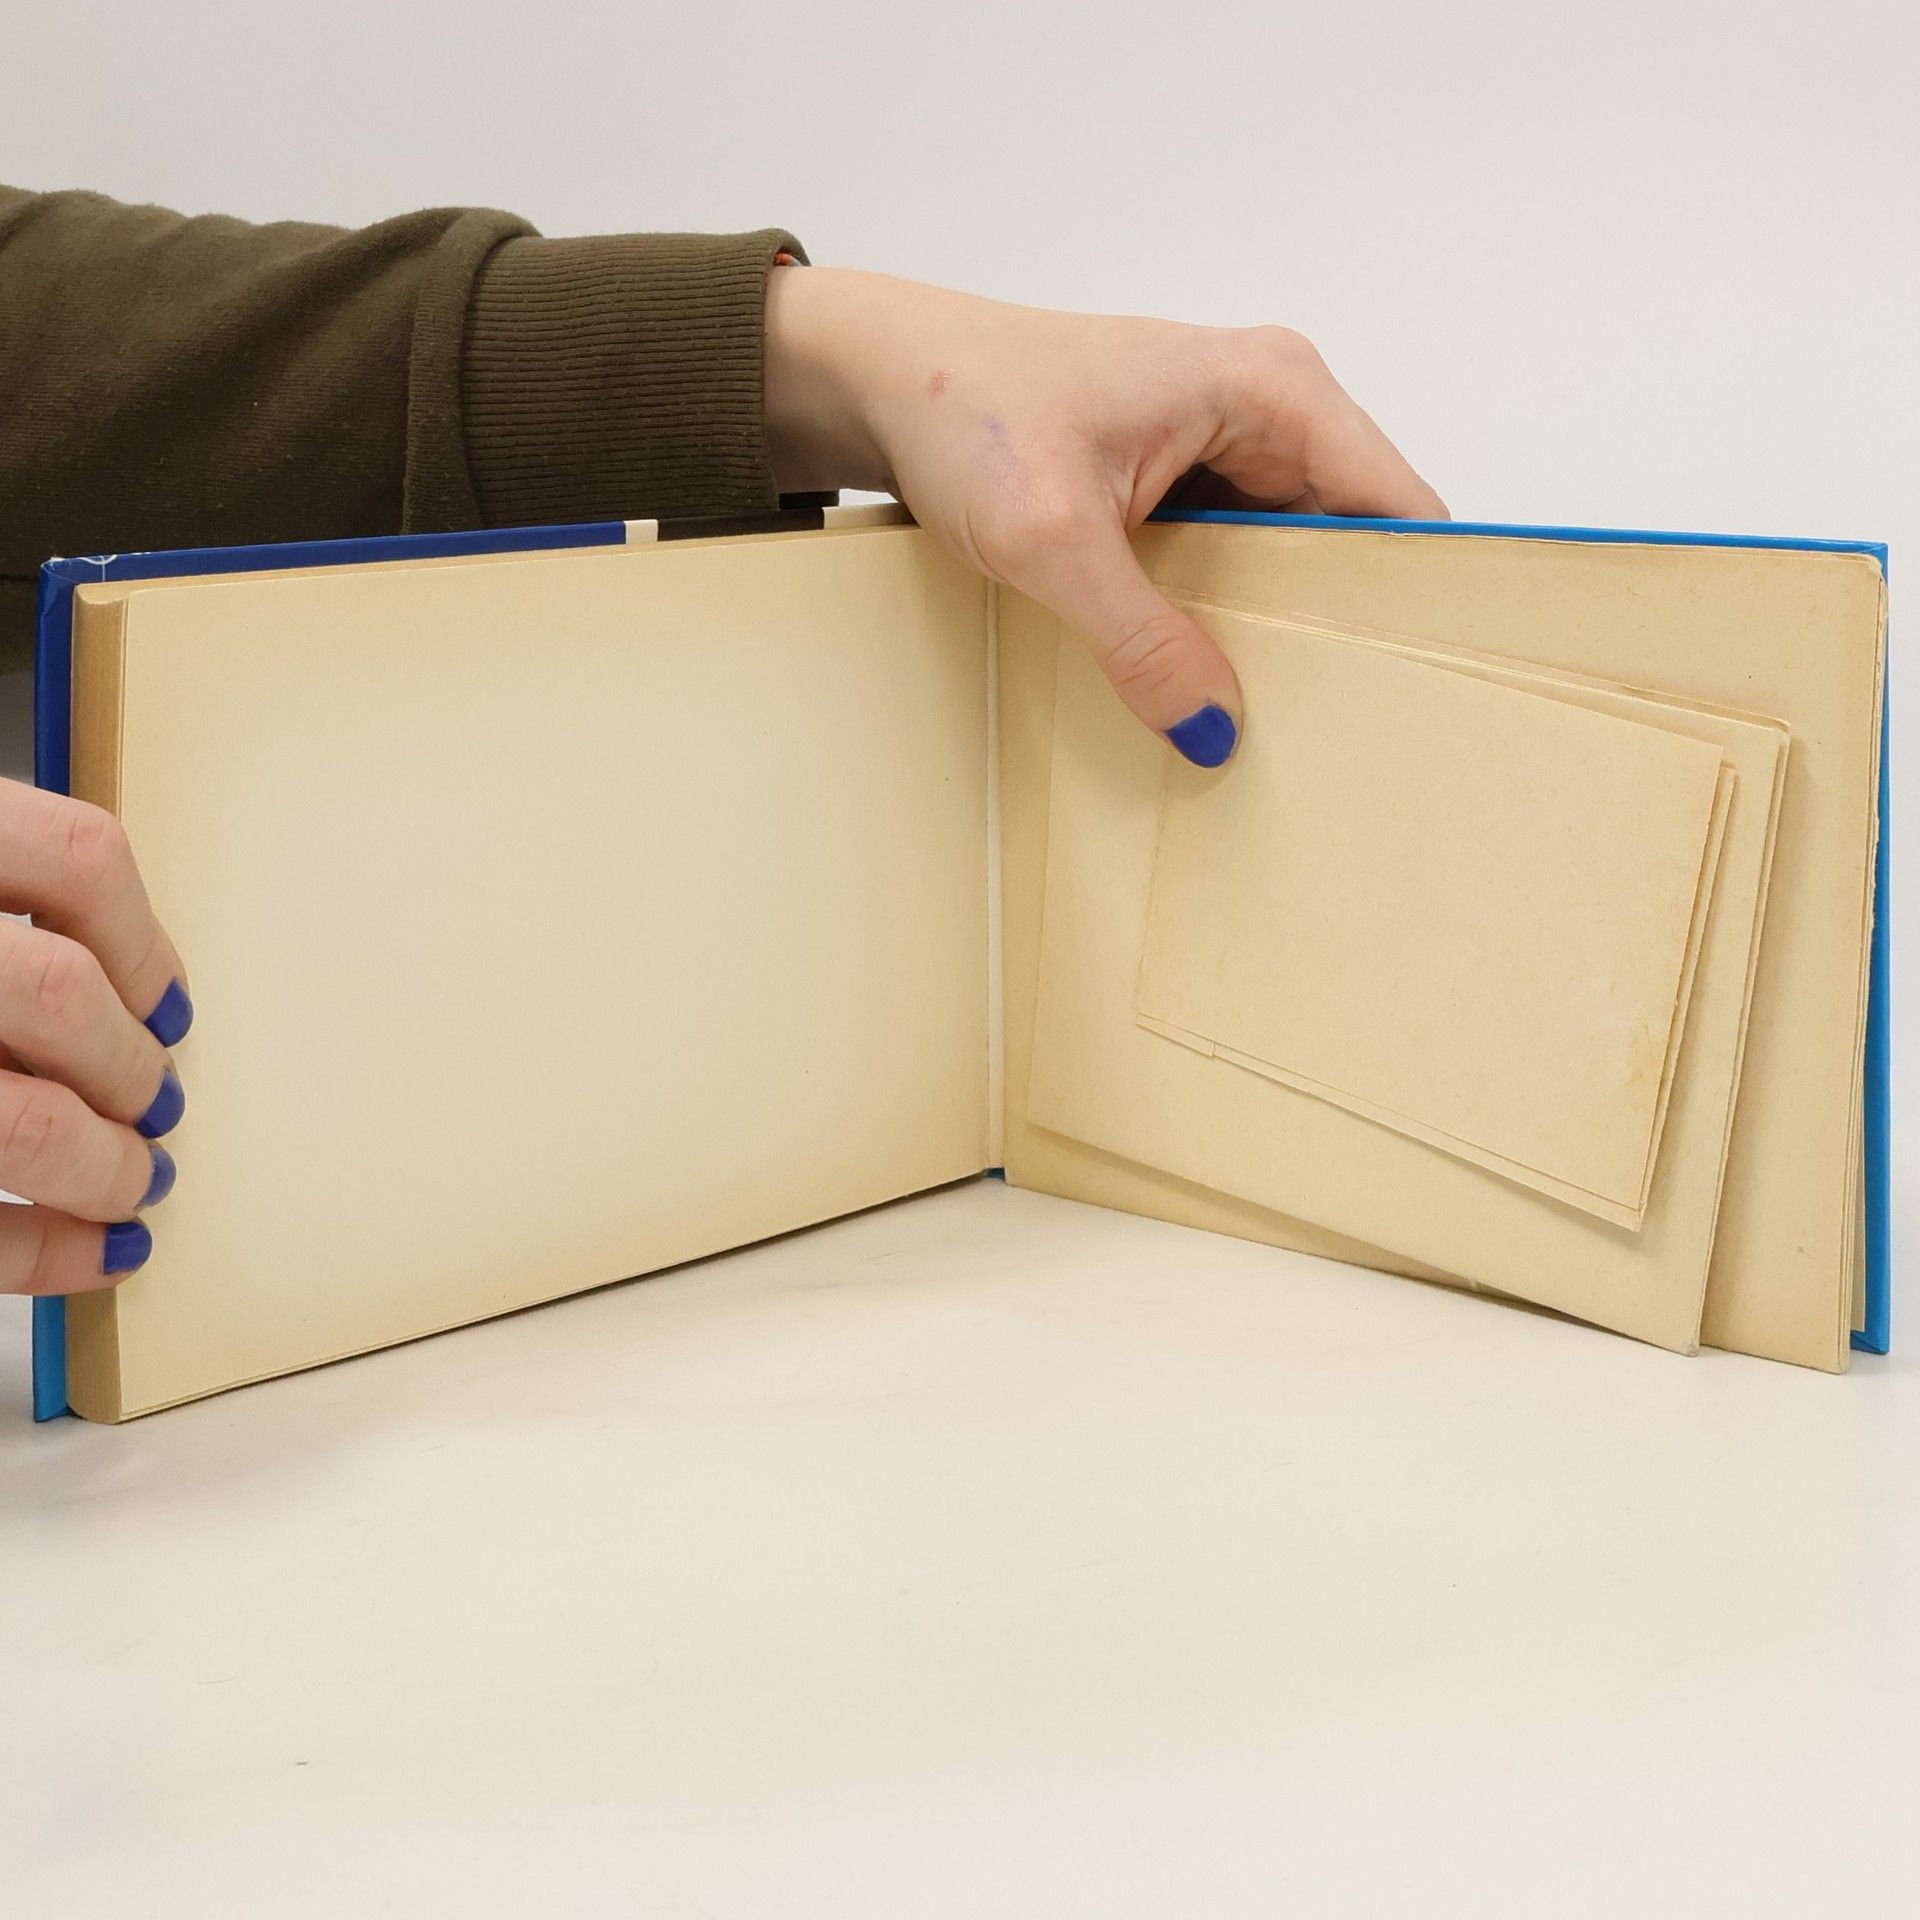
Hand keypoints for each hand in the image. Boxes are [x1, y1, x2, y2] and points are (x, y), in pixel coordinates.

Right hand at [1, 779, 190, 1292]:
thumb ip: (8, 904)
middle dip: (131, 1069)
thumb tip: (132, 992)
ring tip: (134, 1182)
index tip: (174, 1004)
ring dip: (102, 1167)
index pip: (76, 859)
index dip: (145, 941)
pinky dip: (37, 1254)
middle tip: (159, 1105)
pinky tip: (84, 1255)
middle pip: (60, 998)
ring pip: (23, 1123)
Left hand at [764, 268, 1444, 764]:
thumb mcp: (1054, 538)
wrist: (880, 377)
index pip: (1398, 506)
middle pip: (1355, 538)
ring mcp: (1226, 443)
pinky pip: (1239, 558)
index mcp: (1272, 390)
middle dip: (1346, 626)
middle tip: (1336, 728)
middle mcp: (1268, 407)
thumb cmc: (963, 405)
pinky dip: (1227, 613)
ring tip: (1275, 713)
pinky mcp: (1183, 478)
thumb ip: (1141, 637)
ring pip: (1295, 557)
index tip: (1412, 688)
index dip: (1416, 598)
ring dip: (1280, 627)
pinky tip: (1207, 674)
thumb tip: (1214, 727)